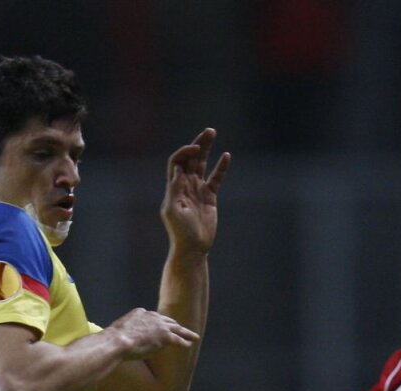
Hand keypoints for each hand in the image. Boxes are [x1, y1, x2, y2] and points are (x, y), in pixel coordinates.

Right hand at [107, 308, 199, 358]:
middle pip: (167, 320)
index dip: (158, 323)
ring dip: (186, 333)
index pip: (153, 317)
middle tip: (181, 329)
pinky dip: (185, 342)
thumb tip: (114, 339)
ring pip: (177, 329)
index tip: (161, 327)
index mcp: (141, 313)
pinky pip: (178, 340)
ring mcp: (159, 326)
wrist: (118, 341)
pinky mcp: (165, 336)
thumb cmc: (113, 340)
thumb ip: (121, 332)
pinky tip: (190, 344)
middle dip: (174, 325)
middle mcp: (152, 316)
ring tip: (194, 336)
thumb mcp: (116, 331)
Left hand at [160, 128, 230, 254]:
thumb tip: (179, 170)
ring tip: (213, 133)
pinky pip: (216, 178)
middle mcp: (185, 185)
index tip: (195, 151)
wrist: (193, 248)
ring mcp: (198, 190)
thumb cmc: (180, 232)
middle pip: (191, 158)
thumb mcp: (173, 210)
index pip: (178, 161)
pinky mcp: (209, 197)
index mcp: (174, 186)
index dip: (185, 152)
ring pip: (202, 164)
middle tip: (209, 131)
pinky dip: (221, 168)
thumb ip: (174, 189)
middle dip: (198, 144)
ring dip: (207, 149)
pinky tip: (227, 156)